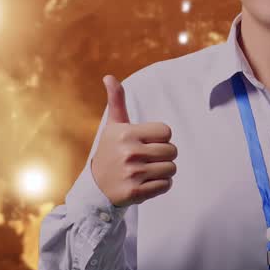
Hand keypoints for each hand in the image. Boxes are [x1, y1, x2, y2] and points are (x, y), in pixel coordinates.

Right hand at [90, 75, 177, 206]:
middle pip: (172, 151)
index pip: (167, 132)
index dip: (161, 138)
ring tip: (147, 171)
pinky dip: (161, 185)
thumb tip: (109, 77)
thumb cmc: (110, 152)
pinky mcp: (136, 193)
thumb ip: (116, 101)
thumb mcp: (113, 126)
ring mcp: (133, 174)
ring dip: (164, 171)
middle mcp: (129, 152)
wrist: (96, 187)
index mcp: (126, 133)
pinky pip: (166, 185)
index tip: (147, 143)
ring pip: (171, 169)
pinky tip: (147, 183)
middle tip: (148, 159)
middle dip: (164, 155)